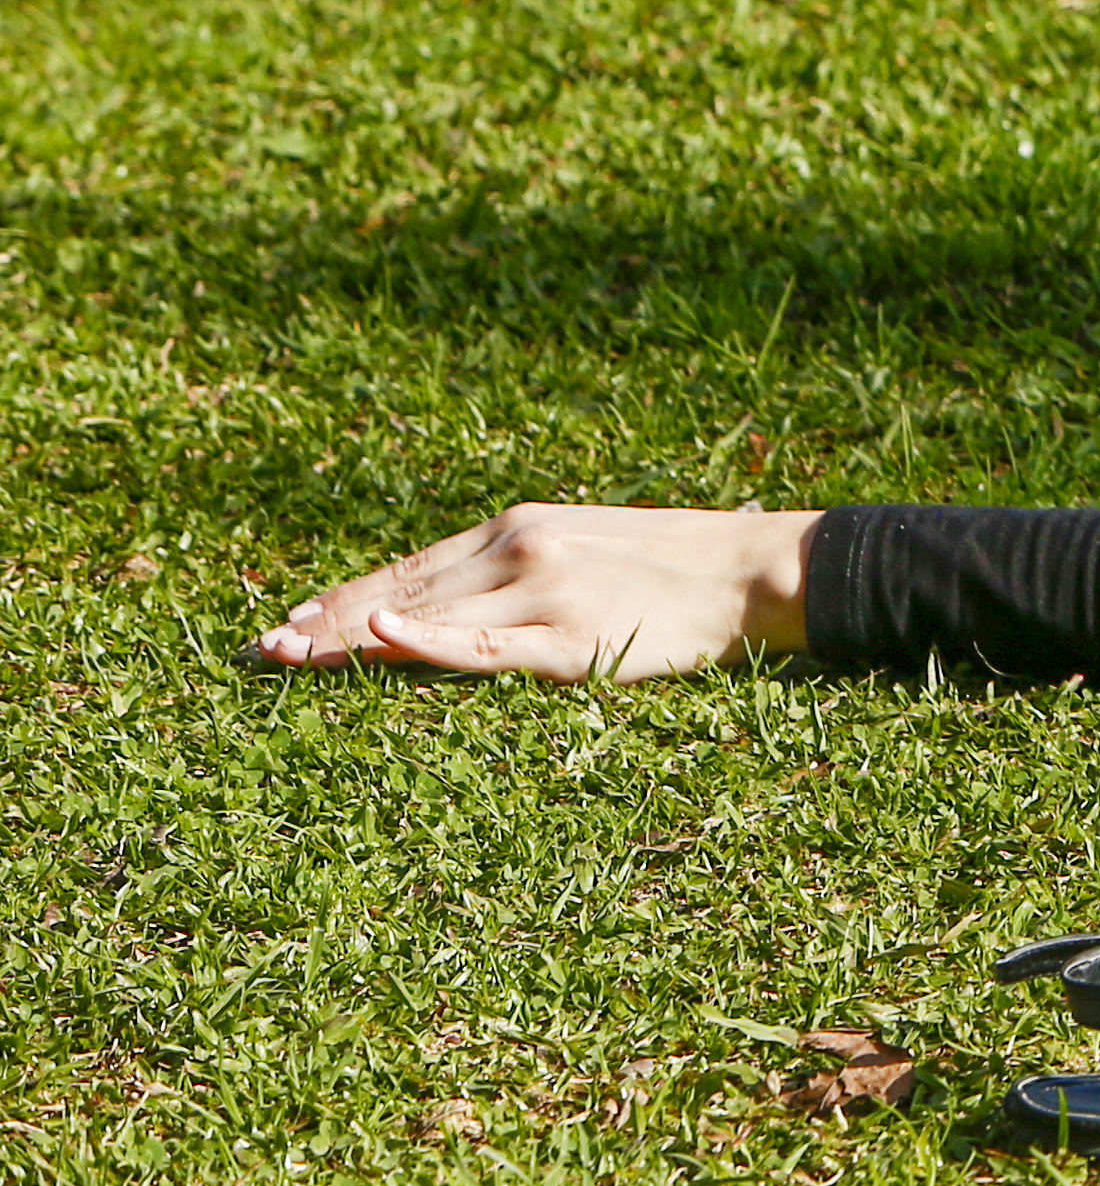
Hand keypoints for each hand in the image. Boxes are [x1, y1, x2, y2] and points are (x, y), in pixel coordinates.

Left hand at [255, 504, 816, 683]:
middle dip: (326, 625)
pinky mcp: (569, 639)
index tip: (288, 622)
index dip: (343, 599)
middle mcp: (520, 548)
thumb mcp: (585, 550)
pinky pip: (483, 647)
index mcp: (520, 526)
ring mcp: (543, 593)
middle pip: (401, 594)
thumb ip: (518, 573)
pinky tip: (380, 638)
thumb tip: (450, 608)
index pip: (409, 570)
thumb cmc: (673, 568)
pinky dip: (426, 643)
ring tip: (286, 659)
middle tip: (260, 649)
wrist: (753, 570)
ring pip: (426, 621)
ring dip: (348, 643)